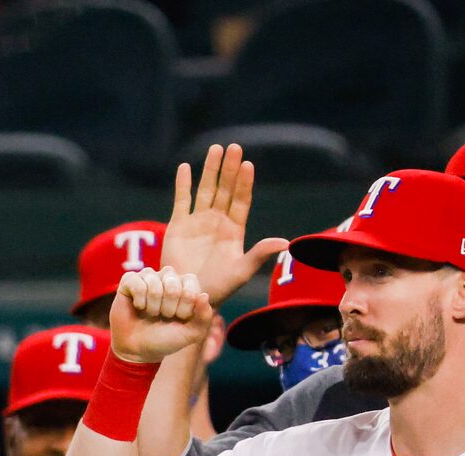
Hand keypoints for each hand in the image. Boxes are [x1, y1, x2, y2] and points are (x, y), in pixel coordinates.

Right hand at [111, 266, 214, 364]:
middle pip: (173, 285)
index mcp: (186, 285)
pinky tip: (138, 307)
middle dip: (168, 308)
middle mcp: (168, 277)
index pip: (190, 287)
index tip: (178, 318)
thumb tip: (203, 296)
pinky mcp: (129, 281)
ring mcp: (149, 277)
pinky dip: (139, 301)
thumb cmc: (166, 340)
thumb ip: (204, 318)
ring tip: (150, 313)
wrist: (138, 350)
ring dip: (152, 307)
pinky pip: (137, 284)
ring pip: (154, 285)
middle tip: (163, 316)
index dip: (184, 307)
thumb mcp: (190, 334)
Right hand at [161, 143, 288, 306]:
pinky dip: (182, 185)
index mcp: (234, 230)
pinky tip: (185, 168)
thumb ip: (260, 254)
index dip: (244, 183)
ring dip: (210, 170)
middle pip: (225, 189)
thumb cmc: (217, 289)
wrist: (187, 298)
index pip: (241, 200)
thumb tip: (285, 243)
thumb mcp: (241, 271)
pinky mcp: (178, 226)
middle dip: (229, 169)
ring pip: (205, 190)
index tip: (248, 164)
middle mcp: (217, 222)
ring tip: (216, 149)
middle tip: (234, 148)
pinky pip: (181, 201)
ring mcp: (197, 222)